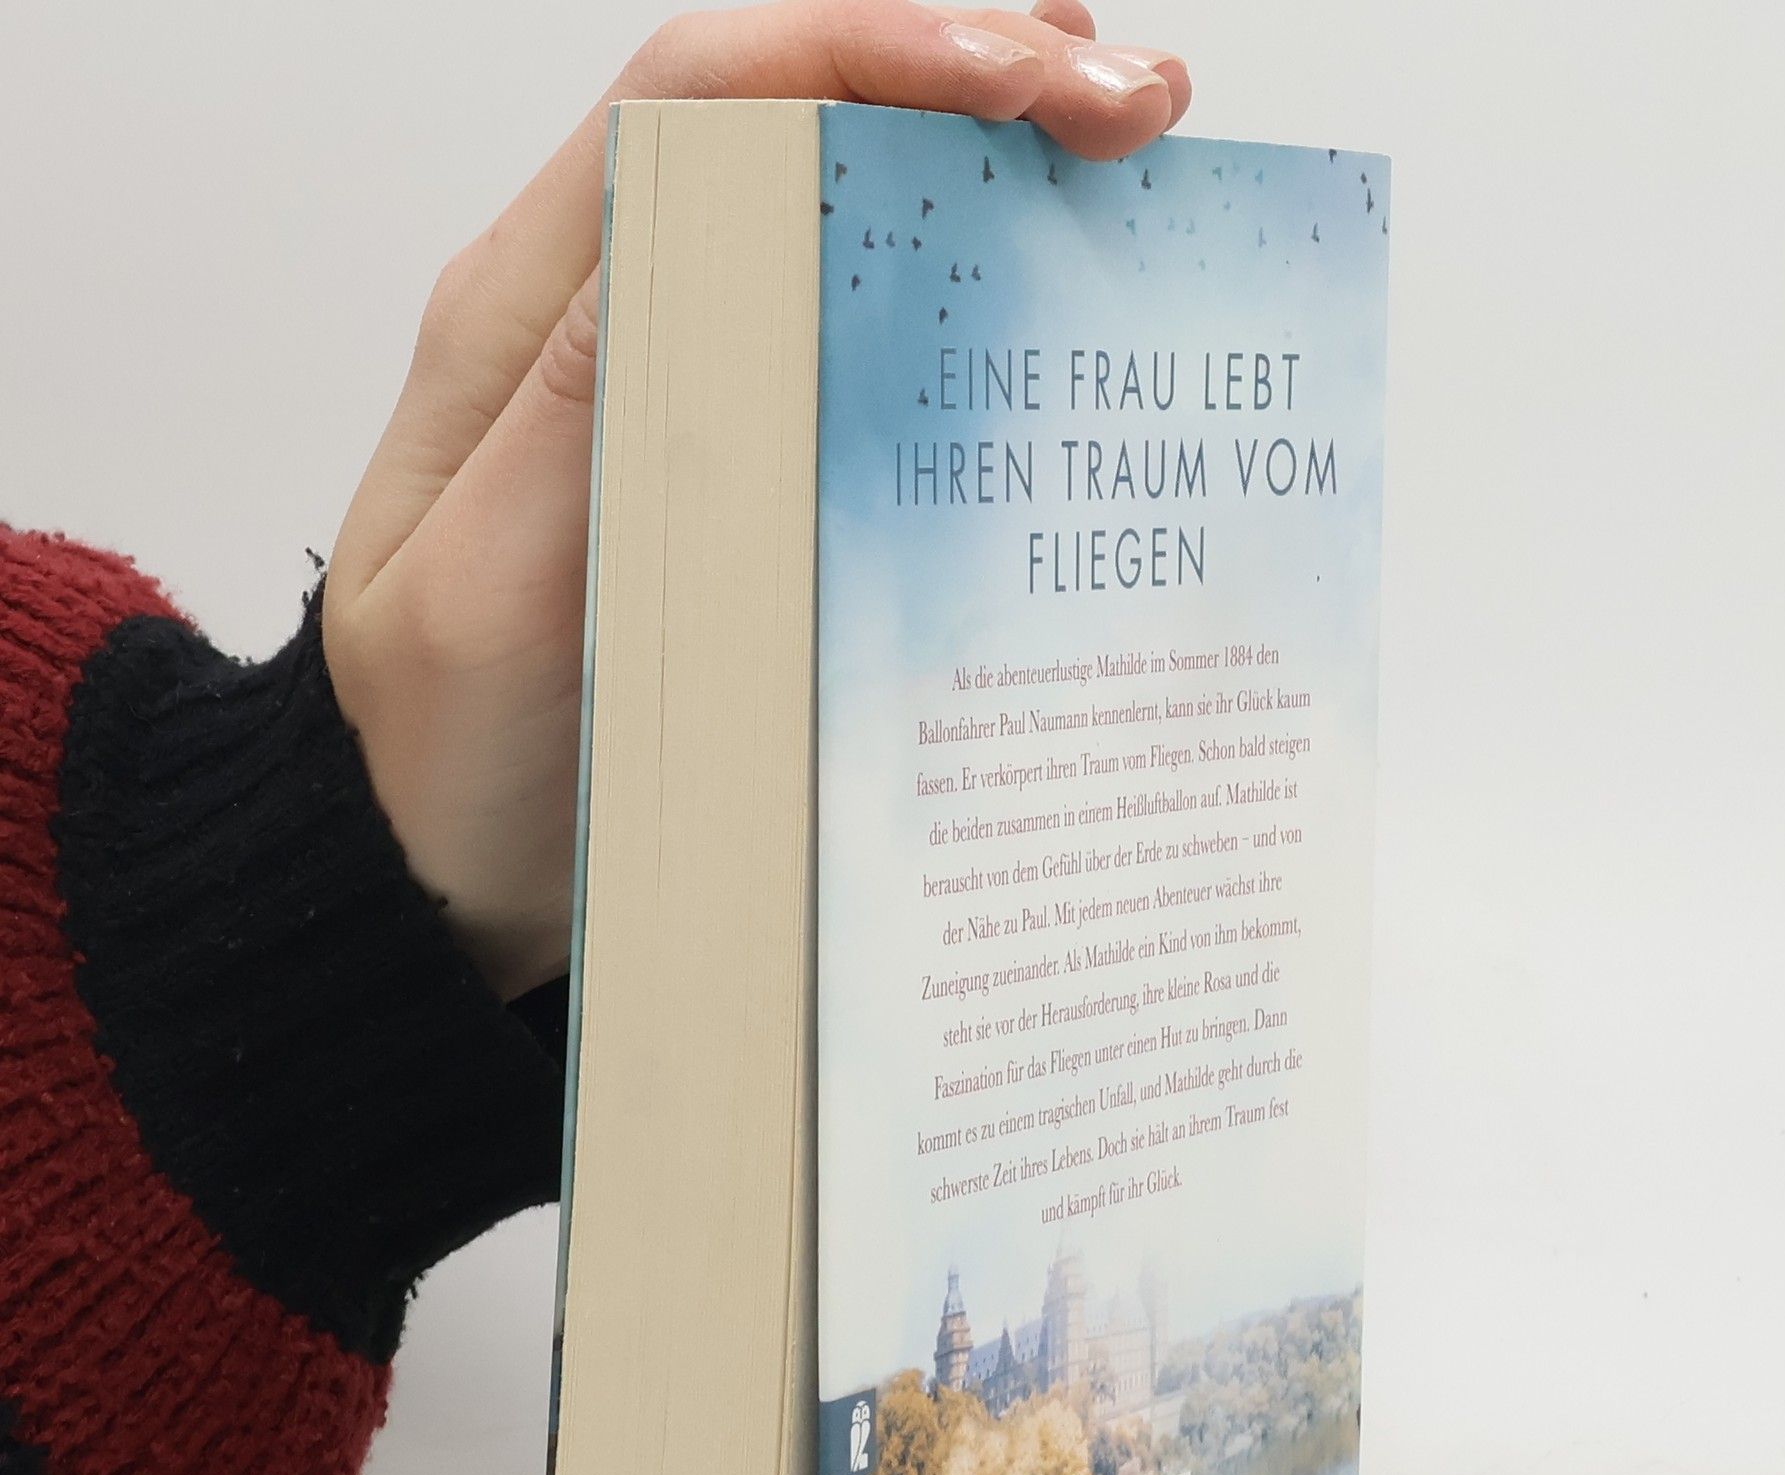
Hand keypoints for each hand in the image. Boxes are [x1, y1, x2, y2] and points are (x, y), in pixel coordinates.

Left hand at [323, 0, 1190, 1001]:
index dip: (871, 54)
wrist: (431, 862)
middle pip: (788, 119)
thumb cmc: (438, 753)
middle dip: (965, 79)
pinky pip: (846, 335)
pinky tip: (1051, 294)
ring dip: (979, 165)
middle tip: (1130, 103)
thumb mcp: (480, 601)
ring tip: (1127, 154)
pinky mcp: (727, 466)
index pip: (703, 98)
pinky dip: (956, 288)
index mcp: (528, 314)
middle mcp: (604, 317)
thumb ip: (571, 420)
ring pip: (832, 212)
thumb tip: (700, 234)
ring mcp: (673, 384)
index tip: (1028, 81)